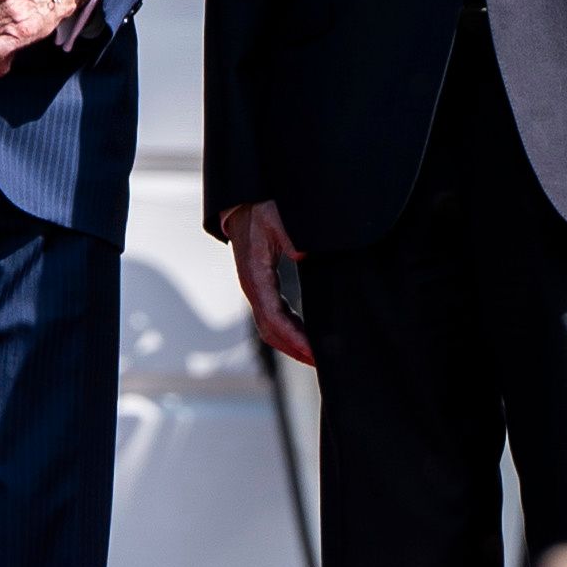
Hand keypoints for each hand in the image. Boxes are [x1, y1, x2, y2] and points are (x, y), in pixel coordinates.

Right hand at [222, 199, 310, 366]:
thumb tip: (302, 254)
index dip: (293, 339)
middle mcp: (253, 287)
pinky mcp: (263, 286)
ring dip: (291, 344)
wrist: (244, 203)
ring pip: (270, 328)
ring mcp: (256, 288)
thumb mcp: (275, 217)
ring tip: (316, 357)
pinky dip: (289, 331)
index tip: (313, 353)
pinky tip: (306, 336)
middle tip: (321, 363)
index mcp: (255, 276)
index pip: (273, 319)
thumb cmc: (260, 209)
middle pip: (270, 331)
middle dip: (294, 350)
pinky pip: (274, 316)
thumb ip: (289, 234)